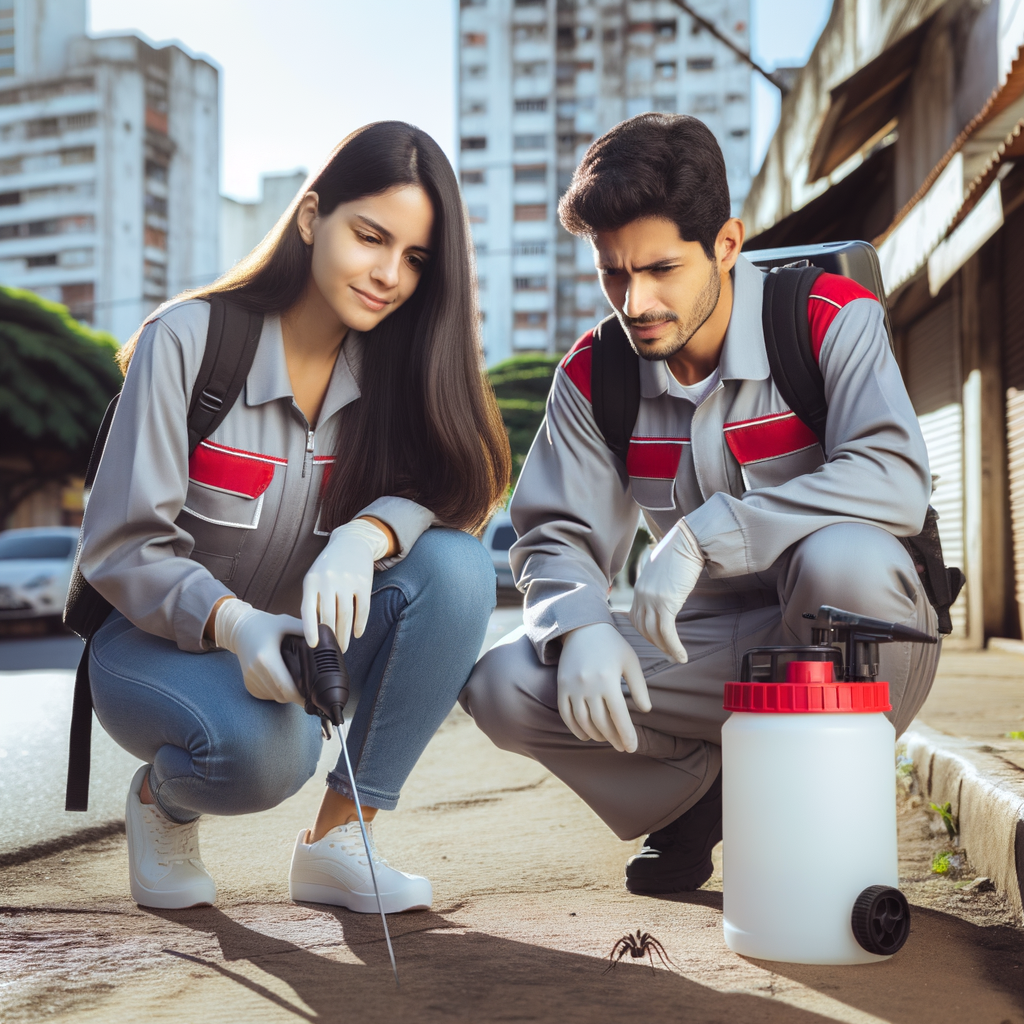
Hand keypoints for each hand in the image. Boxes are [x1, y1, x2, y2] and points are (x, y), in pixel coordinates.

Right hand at [215, 598, 303, 703]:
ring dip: (286, 695)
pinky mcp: (248, 683)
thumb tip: (322, 638)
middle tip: (309, 691)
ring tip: (297, 684)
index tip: (312, 696)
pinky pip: (266, 695)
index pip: (285, 686)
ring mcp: (250, 678)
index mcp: (266, 657)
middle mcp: (255, 671)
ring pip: (274, 697)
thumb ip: (304, 629)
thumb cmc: (264, 624)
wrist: (239, 628)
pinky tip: (283, 681)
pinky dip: (276, 692)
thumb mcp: (285, 622)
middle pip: (281, 695)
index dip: (300, 695)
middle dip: (296, 696)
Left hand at [301, 518, 388, 650]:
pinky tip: (357, 633)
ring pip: (346, 615)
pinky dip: (360, 624)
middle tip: (333, 651)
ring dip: (345, 635)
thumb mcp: (315, 578)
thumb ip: (314, 600)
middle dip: (331, 638)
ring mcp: (347, 581)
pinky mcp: (364, 582)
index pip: (308, 610)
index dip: (310, 629)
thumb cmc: (329, 566)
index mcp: (311, 581)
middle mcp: (328, 580)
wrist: (352, 542)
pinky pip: (363, 608)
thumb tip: (316, 631)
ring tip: (344, 647)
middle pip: (329, 616)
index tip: (314, 646)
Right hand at [557, 622, 651, 752]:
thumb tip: (646, 711)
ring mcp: (572, 687)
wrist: (582, 627)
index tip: (632, 748)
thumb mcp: (630, 661)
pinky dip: (575, 728)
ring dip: (596, 735)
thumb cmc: (612, 644)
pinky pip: (565, 713)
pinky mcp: (561, 686)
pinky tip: (585, 735)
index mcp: (608, 680)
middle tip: (622, 747)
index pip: (619, 716)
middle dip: (613, 738)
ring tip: (607, 739)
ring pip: (583, 721)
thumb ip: (639, 687)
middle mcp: (588, 686)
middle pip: (601, 723)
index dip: (626, 735)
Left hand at [630, 518, 704, 662]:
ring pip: (654, 633)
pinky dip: (674, 647)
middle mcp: (641, 595)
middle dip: (656, 643)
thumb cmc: (681, 554)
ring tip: (677, 657)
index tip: (659, 640)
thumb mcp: (664, 573)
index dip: (647, 632)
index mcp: (640, 588)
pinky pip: (667, 632)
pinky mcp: (665, 603)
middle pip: (643, 628)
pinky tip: (682, 656)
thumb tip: (667, 595)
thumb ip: (660, 586)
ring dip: (666, 649)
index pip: (636, 618)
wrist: (689, 542)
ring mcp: (651, 599)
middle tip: (669, 653)